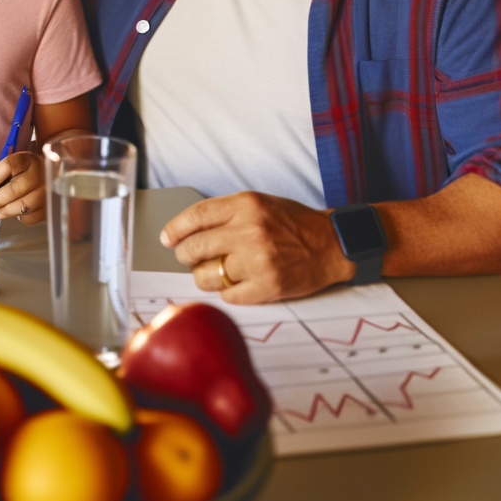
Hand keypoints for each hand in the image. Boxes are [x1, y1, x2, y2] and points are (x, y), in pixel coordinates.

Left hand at [0, 151, 43, 222]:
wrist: (49, 178)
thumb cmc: (26, 173)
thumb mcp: (15, 167)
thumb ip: (2, 177)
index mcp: (28, 159)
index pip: (7, 166)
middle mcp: (40, 173)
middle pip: (15, 189)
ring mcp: (48, 190)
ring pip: (24, 205)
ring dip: (7, 211)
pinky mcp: (50, 206)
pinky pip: (32, 216)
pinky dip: (20, 217)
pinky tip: (16, 213)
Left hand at [159, 191, 351, 303]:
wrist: (333, 245)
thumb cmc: (293, 224)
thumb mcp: (259, 204)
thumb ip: (225, 214)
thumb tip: (185, 232)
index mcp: (246, 205)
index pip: (195, 217)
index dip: (175, 230)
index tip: (167, 238)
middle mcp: (249, 231)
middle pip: (194, 248)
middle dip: (186, 256)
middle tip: (191, 259)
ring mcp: (258, 260)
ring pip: (206, 276)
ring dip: (205, 277)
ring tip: (217, 273)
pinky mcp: (267, 286)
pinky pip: (228, 296)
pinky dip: (229, 292)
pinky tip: (239, 284)